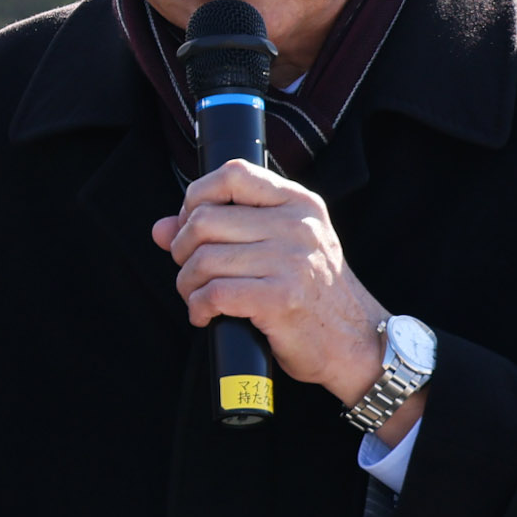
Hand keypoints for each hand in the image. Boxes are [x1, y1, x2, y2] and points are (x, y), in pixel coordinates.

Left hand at [152, 161, 417, 433]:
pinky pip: (213, 293)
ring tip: (197, 296)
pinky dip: (198, 307)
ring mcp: (290, 261)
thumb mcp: (281, 247)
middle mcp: (297, 226)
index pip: (233, 173)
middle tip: (190, 271)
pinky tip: (204, 315)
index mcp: (299, 203)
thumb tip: (161, 228)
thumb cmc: (312, 293)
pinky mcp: (280, 299)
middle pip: (205, 219)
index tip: (190, 224)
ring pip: (203, 259)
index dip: (196, 196)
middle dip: (182, 249)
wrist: (356, 342)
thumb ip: (225, 228)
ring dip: (187, 283)